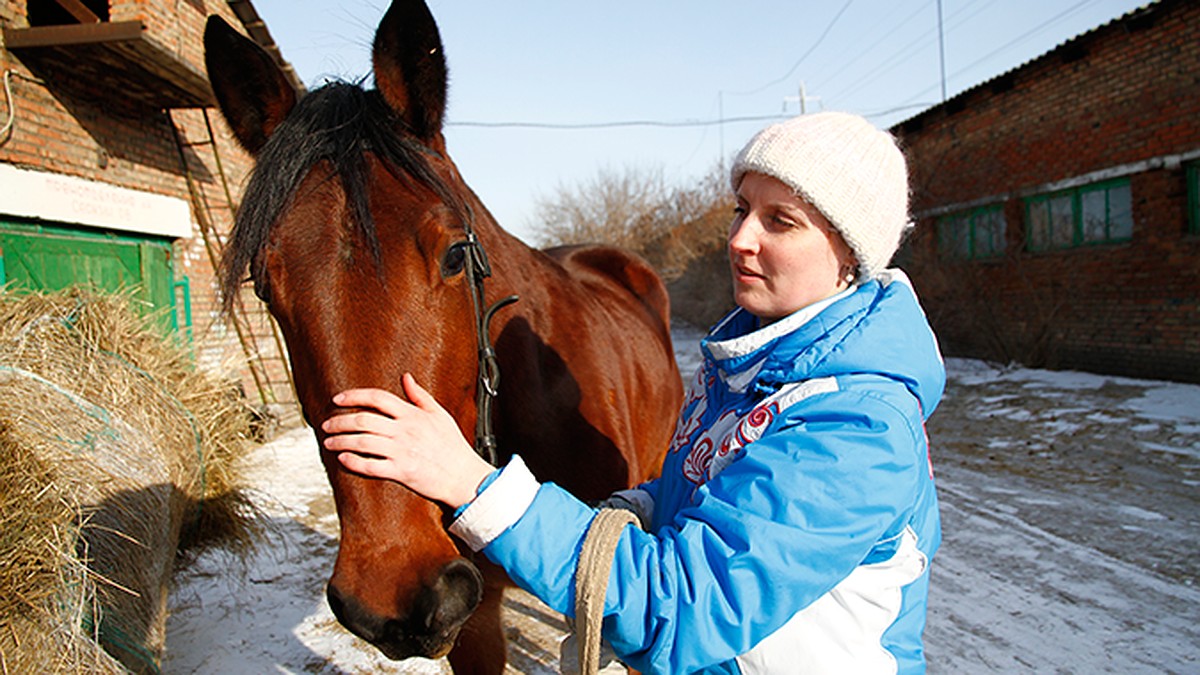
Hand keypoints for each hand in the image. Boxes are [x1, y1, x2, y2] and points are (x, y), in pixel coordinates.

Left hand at [321, 373, 494, 508]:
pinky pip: (371, 466)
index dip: (354, 396)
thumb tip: (406, 377)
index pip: (378, 398)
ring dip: (341, 442)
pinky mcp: (401, 471)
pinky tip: (343, 459)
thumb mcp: (440, 414)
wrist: (463, 475)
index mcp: (413, 415)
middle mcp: (405, 431)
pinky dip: (354, 462)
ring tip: (329, 443)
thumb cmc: (452, 445)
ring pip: (362, 443)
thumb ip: (420, 395)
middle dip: (340, 421)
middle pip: (364, 420)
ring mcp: (402, 451)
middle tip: (327, 424)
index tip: (338, 399)